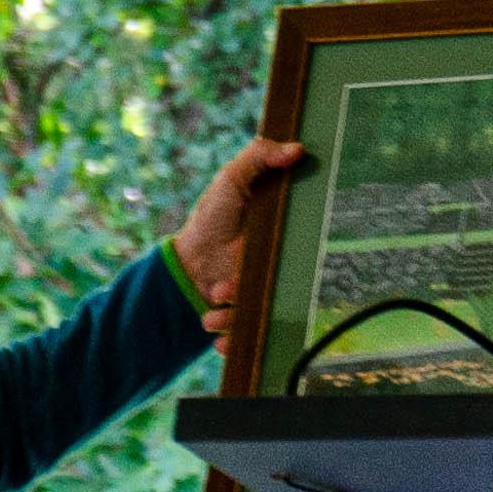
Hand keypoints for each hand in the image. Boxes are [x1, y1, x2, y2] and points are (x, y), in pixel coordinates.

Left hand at [171, 139, 307, 357]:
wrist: (187, 258)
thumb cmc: (213, 215)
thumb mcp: (232, 179)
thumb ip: (259, 158)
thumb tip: (297, 148)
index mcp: (284, 234)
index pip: (305, 242)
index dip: (300, 247)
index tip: (268, 248)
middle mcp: (279, 266)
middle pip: (287, 285)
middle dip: (257, 290)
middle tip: (226, 286)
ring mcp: (263, 291)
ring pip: (261, 310)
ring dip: (234, 315)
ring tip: (213, 302)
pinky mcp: (248, 311)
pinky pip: (247, 330)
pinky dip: (233, 340)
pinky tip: (219, 343)